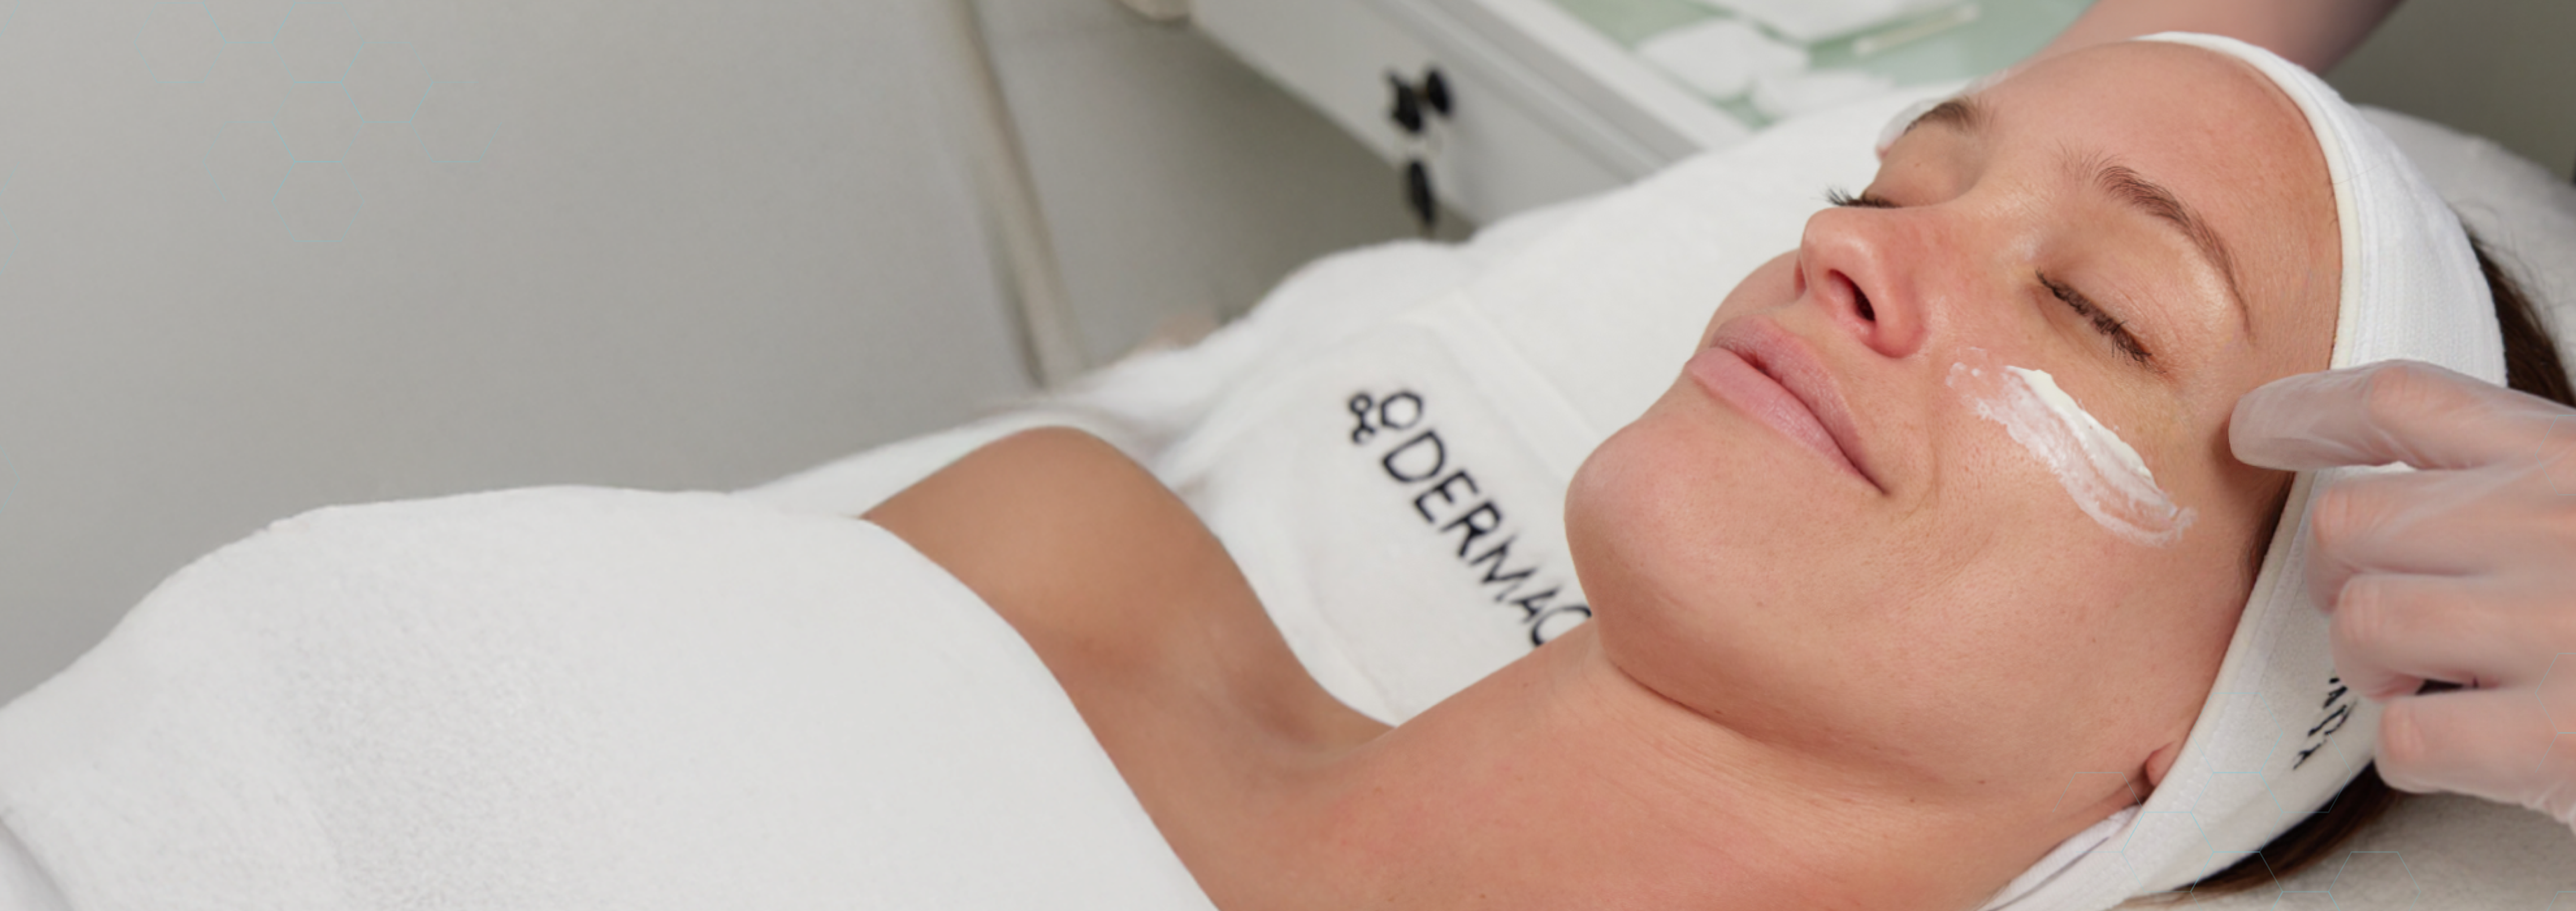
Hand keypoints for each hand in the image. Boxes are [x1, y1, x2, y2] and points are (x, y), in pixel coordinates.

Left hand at [2232, 361, 2575, 827]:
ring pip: (2362, 624)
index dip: (2312, 410)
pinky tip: (2481, 747)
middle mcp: (2554, 524)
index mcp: (2575, 463)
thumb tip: (2393, 507)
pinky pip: (2404, 736)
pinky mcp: (2556, 733)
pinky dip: (2422, 751)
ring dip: (2383, 669)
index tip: (2257, 426)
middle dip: (2350, 579)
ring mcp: (2555, 625)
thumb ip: (2524, 494)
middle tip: (2400, 621)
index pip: (2412, 400)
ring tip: (2450, 686)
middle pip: (2350, 522)